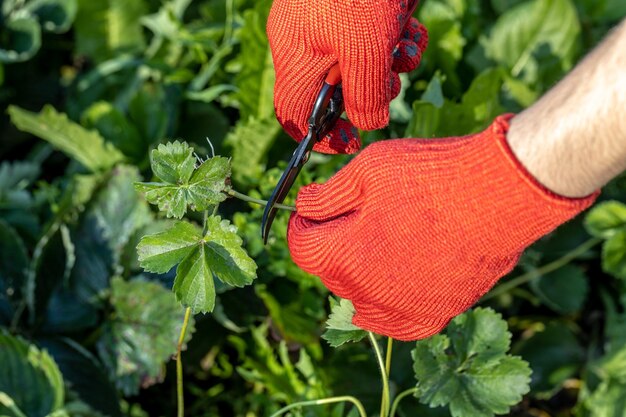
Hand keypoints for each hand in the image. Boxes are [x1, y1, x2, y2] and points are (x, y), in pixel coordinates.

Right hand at [267, 0, 427, 153]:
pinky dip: (393, 39)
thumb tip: (368, 123)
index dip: (319, 136)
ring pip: (357, 63)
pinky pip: (368, 35)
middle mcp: (305, 40)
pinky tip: (411, 27)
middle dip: (369, 91)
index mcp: (296, 55)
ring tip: (405, 45)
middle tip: (390, 79)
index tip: (351, 142)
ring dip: (388, 64)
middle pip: (333, 90)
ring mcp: (327, 20)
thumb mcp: (367, 49)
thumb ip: (366, 94)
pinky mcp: (349, 6)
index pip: (293, 114)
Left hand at [287, 116, 595, 340]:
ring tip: (371, 247)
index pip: (302, 248)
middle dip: (329, 246)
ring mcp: (402, 309)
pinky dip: (386, 306)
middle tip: (347, 219)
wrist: (498, 195)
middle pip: (330, 273)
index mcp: (344, 256)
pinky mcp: (434, 315)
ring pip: (359, 300)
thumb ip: (327, 195)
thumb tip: (303, 206)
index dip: (301, 226)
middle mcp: (368, 293)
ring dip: (356, 275)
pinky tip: (390, 287)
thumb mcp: (368, 170)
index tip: (309, 212)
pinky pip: (395, 322)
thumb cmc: (431, 176)